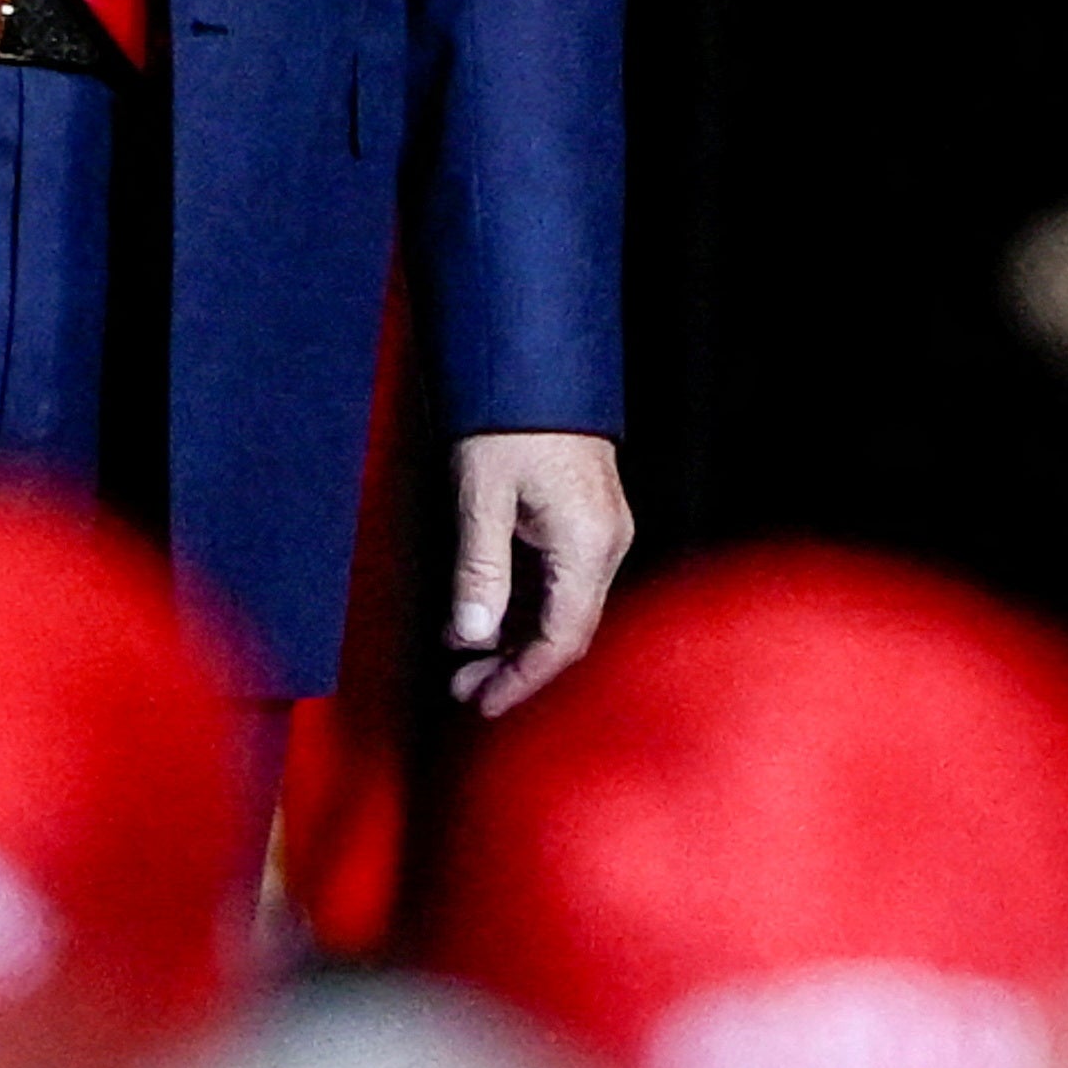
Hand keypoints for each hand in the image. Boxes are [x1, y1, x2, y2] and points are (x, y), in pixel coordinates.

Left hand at [446, 430, 631, 715]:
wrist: (535, 362)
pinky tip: (481, 616)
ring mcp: (600, 534)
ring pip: (562, 608)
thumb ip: (480, 568)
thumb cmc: (506, 421)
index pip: (562, 638)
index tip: (483, 705)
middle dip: (515, 665)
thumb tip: (472, 636)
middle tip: (462, 688)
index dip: (523, 679)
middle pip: (566, 629)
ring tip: (463, 660)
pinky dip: (522, 605)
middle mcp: (606, 545)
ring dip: (515, 638)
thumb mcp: (481, 495)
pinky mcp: (586, 521)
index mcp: (588, 545)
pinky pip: (559, 582)